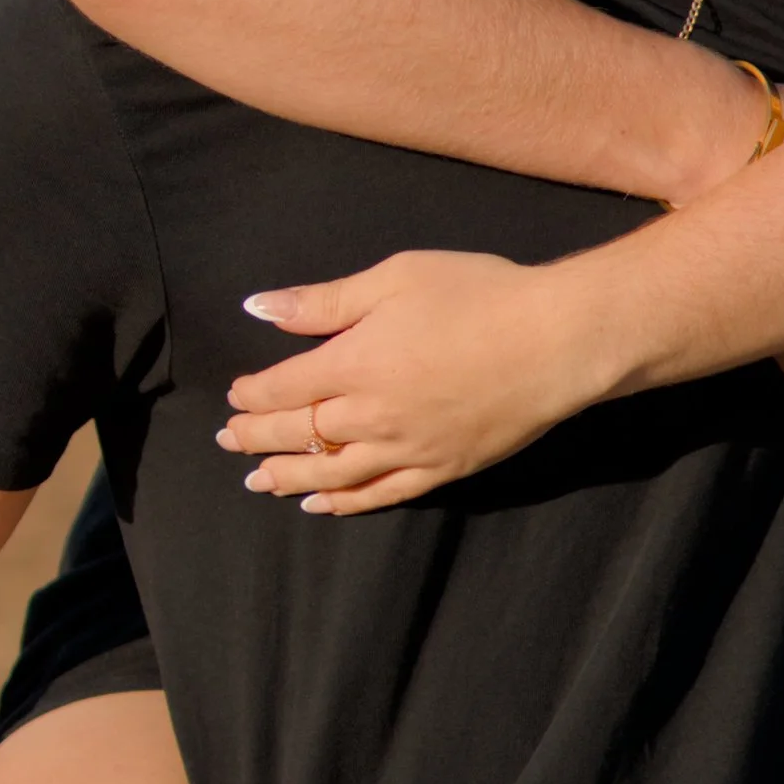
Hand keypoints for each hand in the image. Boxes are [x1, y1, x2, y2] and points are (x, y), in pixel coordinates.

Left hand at [221, 251, 613, 513]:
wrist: (555, 340)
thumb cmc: (478, 295)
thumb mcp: (394, 278)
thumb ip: (323, 301)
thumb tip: (259, 308)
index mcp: (353, 364)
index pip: (282, 388)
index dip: (252, 395)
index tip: (235, 395)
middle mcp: (371, 416)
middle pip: (299, 434)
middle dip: (256, 438)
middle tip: (227, 442)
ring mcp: (407, 449)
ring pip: (331, 474)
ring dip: (288, 478)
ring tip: (258, 482)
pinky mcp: (441, 469)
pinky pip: (381, 495)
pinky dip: (345, 503)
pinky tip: (321, 505)